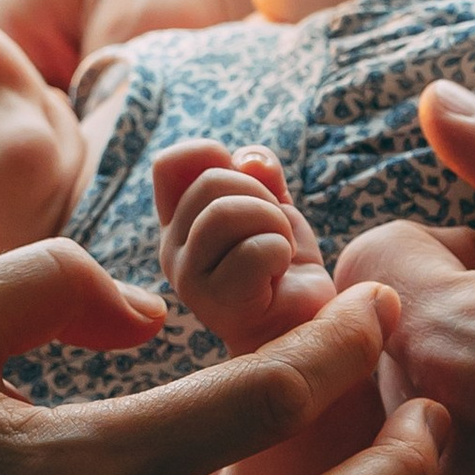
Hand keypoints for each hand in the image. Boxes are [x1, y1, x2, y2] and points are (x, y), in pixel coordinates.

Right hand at [153, 141, 335, 348]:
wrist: (305, 319)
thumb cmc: (283, 261)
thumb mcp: (272, 201)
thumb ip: (259, 172)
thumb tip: (249, 161)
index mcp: (177, 221)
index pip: (170, 164)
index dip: (211, 155)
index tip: (244, 179)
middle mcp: (171, 249)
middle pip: (210, 181)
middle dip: (261, 195)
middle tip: (276, 228)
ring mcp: (188, 279)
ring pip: (226, 213)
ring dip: (274, 223)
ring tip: (280, 249)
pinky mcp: (217, 305)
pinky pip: (255, 250)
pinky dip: (281, 251)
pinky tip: (279, 273)